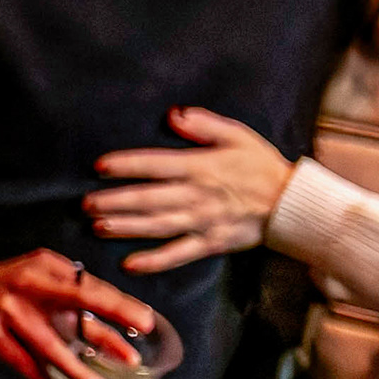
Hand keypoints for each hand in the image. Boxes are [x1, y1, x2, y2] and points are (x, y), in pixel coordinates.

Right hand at [0, 250, 157, 378]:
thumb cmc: (6, 288)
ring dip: (82, 375)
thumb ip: (76, 304)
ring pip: (52, 348)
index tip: (147, 323)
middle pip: (75, 305)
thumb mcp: (40, 282)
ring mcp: (8, 312)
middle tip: (133, 356)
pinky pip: (28, 368)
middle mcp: (29, 285)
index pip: (90, 288)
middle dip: (106, 330)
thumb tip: (122, 330)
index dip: (120, 306)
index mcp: (47, 268)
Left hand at [85, 108, 291, 270]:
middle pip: (147, 199)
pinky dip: (154, 260)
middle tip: (86, 203)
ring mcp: (202, 222)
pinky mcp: (211, 243)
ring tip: (98, 226)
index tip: (100, 166)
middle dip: (114, 201)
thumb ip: (204, 124)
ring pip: (156, 225)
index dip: (125, 165)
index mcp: (200, 167)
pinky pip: (179, 253)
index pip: (154, 164)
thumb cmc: (263, 167)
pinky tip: (130, 263)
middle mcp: (196, 196)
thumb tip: (173, 115)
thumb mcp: (238, 135)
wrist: (292, 204)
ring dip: (125, 227)